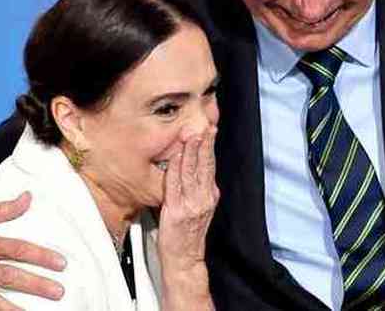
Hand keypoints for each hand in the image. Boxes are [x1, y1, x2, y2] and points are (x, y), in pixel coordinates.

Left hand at [158, 127, 218, 310]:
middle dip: (205, 144)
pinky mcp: (176, 210)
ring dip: (191, 151)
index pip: (210, 165)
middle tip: (206, 125)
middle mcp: (203, 198)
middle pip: (204, 165)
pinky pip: (175, 184)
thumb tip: (191, 168)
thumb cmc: (187, 235)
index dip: (210, 147)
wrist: (184, 259)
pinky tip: (176, 156)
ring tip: (193, 134)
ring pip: (191, 171)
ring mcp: (190, 204)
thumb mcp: (199, 207)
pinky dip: (176, 168)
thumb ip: (197, 188)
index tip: (210, 129)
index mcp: (209, 195)